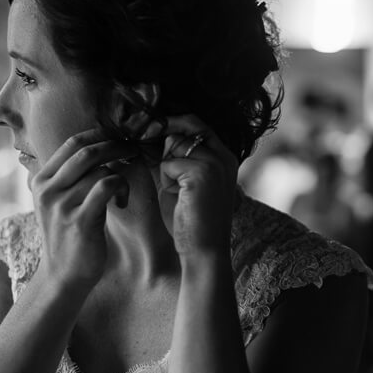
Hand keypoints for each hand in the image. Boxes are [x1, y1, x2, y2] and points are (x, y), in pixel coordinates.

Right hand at [31, 130, 136, 289]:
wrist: (62, 276)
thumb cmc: (68, 235)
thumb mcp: (59, 202)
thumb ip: (70, 177)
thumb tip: (97, 146)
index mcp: (41, 181)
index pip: (72, 143)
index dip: (100, 136)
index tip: (119, 139)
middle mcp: (48, 190)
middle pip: (87, 151)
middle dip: (116, 146)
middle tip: (133, 151)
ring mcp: (62, 206)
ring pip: (100, 170)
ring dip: (121, 175)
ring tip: (122, 192)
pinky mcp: (80, 221)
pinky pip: (106, 187)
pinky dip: (121, 188)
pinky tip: (121, 203)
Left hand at [148, 114, 238, 258]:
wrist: (203, 250)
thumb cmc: (191, 220)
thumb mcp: (182, 182)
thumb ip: (173, 158)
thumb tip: (147, 133)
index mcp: (225, 156)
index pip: (197, 123)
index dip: (172, 122)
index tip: (148, 129)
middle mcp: (224, 155)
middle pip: (185, 127)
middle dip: (164, 139)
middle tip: (154, 154)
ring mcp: (215, 163)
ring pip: (174, 144)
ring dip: (166, 166)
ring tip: (176, 190)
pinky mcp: (202, 173)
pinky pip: (169, 164)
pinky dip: (165, 180)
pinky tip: (178, 197)